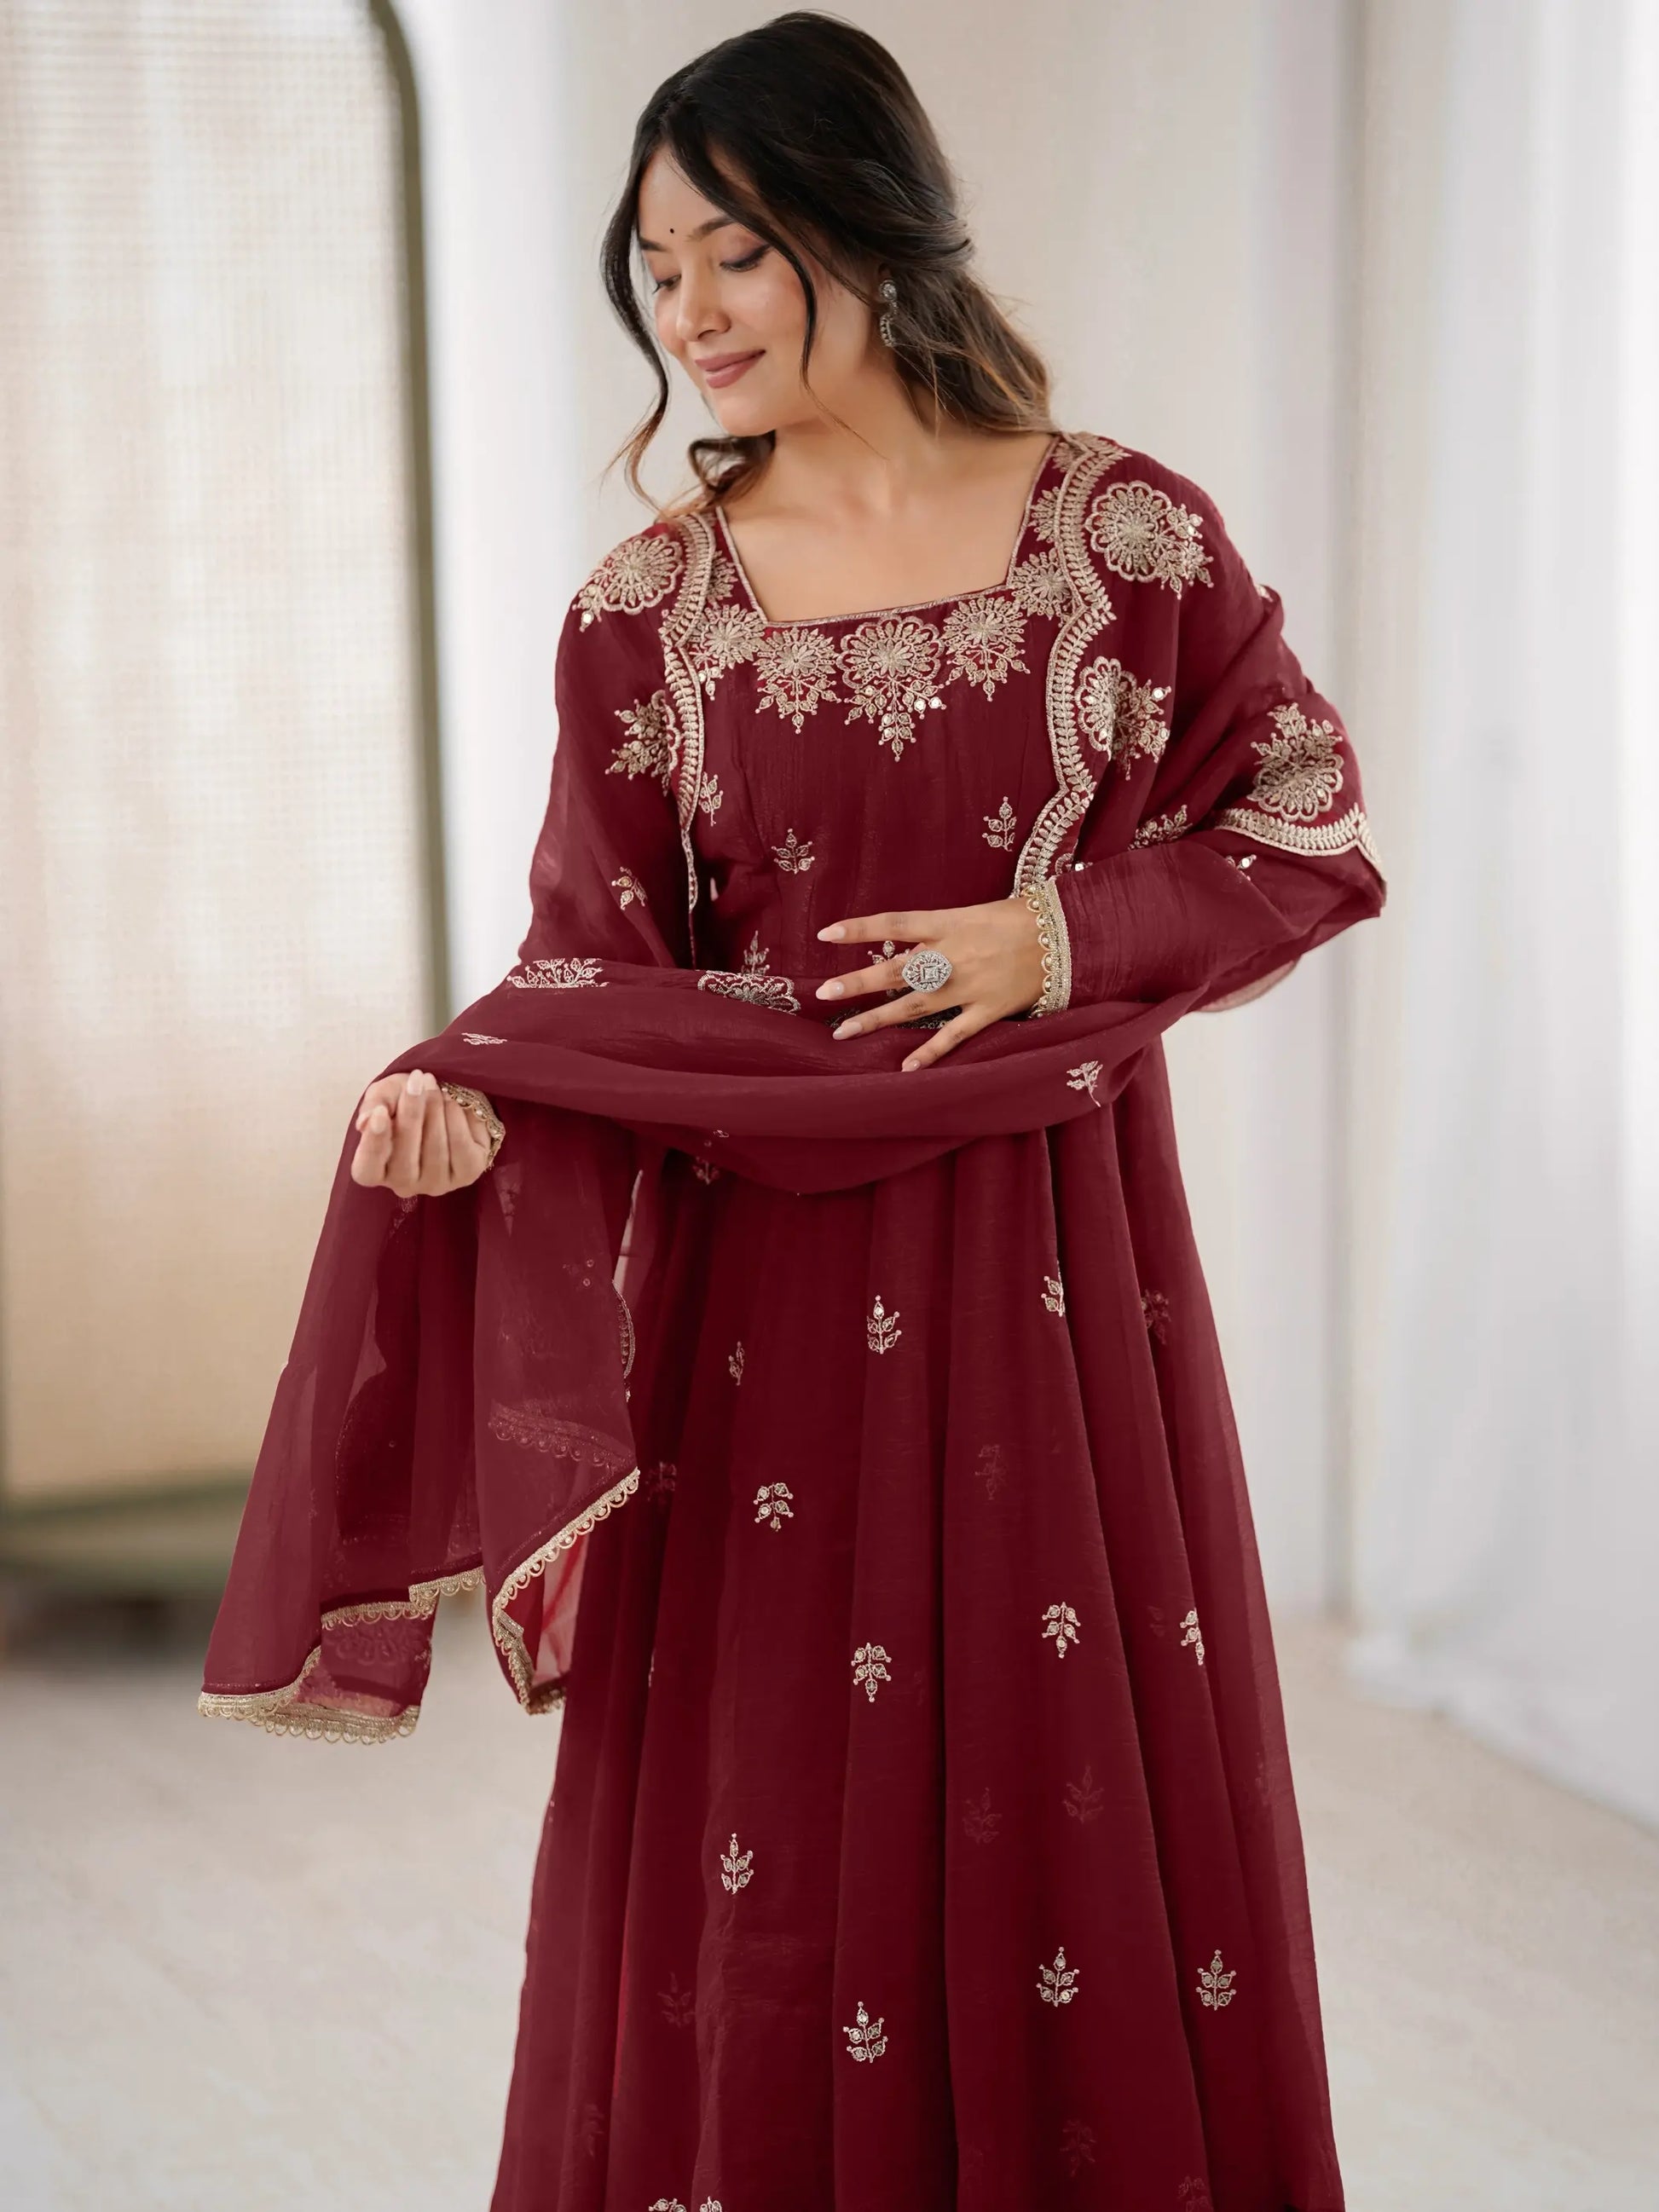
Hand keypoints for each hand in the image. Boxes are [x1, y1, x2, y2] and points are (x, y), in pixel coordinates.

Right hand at [350, 1069, 493, 1194]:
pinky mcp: (467, 1174)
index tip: (380, 1112)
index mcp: (374, 1170)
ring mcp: (436, 1183)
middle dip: (411, 1115)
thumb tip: (365, 1122)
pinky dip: (456, 1118)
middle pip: (404, 1160)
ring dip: (435, 1110)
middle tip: (417, 1081)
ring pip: (435, 1151)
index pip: (368, 1169)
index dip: (374, 1143)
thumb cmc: (405, 1101)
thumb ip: (374, 1104)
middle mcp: (403, 1185)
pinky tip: (452, 1101)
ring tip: (434, 1085)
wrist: (445, 1096)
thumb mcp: (385, 1094)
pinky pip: (462, 1147)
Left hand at [814, 898, 1043, 1069]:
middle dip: (857, 983)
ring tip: (844, 1032)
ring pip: (913, 1006)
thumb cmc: (1021, 918)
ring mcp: (969, 985)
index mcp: (948, 923)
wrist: (1066, 935)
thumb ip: (940, 930)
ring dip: (877, 1019)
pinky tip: (905, 1068)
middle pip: (894, 970)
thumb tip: (906, 943)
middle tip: (823, 994)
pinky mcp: (988, 1010)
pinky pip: (954, 1035)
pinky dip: (930, 1053)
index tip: (825, 935)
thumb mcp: (975, 912)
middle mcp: (953, 955)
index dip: (859, 929)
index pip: (894, 923)